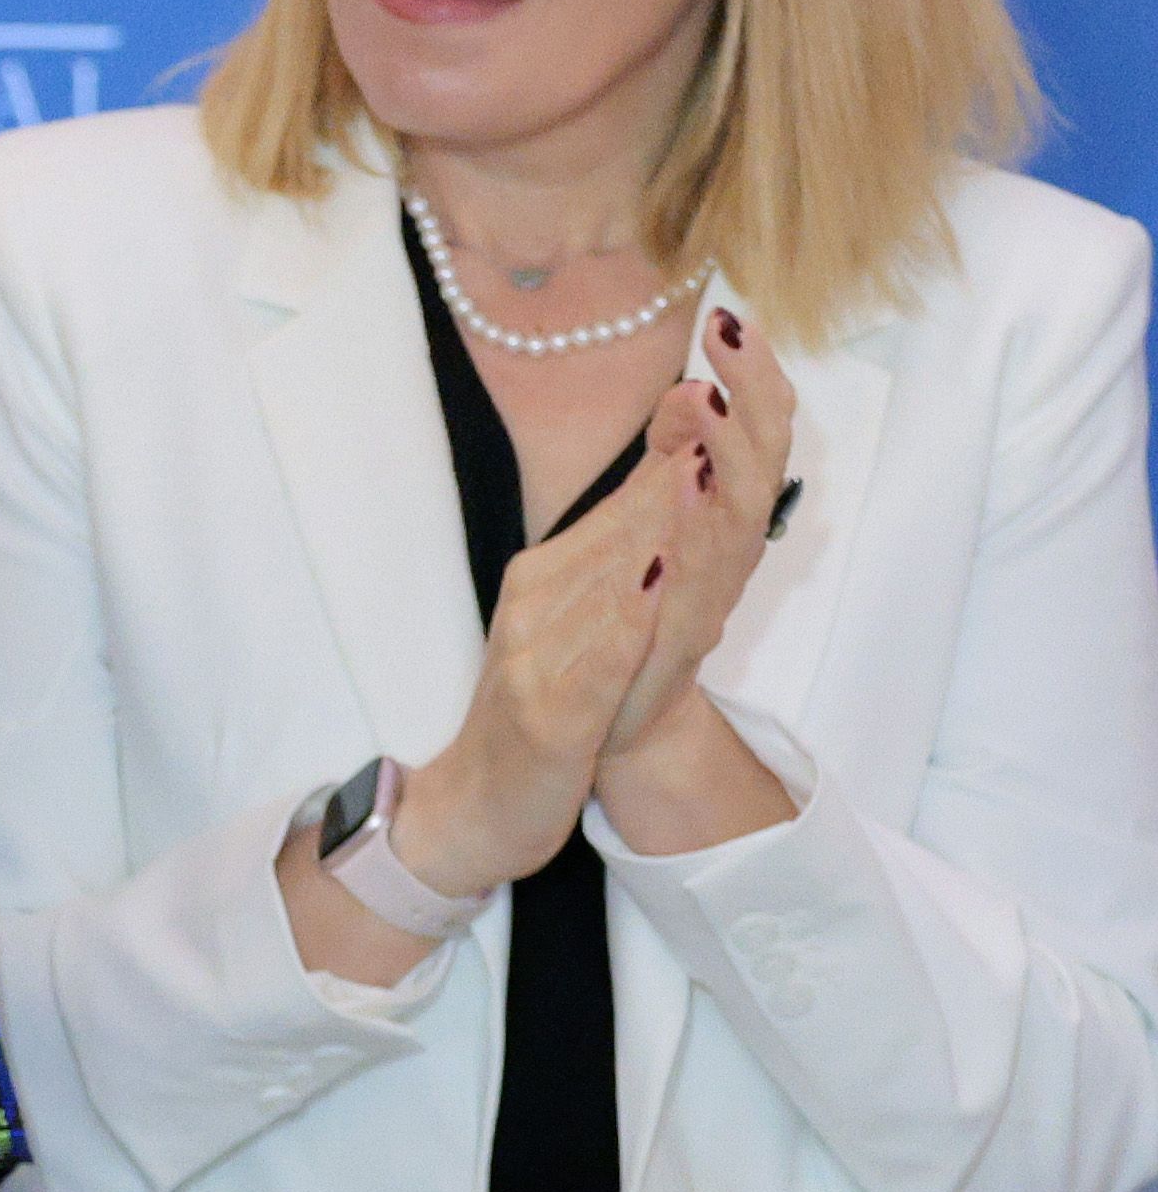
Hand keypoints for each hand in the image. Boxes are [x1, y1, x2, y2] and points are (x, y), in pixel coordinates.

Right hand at [389, 432, 687, 898]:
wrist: (479, 806)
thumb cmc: (539, 712)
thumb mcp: (574, 627)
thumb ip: (616, 556)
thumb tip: (674, 467)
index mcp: (540, 581)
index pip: (613, 510)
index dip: (665, 449)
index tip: (711, 385)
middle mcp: (532, 609)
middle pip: (613, 535)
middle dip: (667, 471)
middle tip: (713, 401)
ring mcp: (536, 661)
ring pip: (607, 586)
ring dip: (653, 527)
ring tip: (699, 470)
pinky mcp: (548, 717)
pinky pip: (597, 660)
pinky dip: (630, 616)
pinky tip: (662, 579)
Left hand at [602, 306, 793, 765]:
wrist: (614, 716)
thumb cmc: (641, 614)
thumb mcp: (654, 521)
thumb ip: (673, 458)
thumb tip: (691, 386)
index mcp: (720, 515)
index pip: (749, 433)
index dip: (749, 377)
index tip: (731, 314)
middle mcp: (727, 547)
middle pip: (760, 458)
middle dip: (751, 395)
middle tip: (734, 333)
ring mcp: (709, 590)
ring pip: (739, 512)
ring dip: (729, 453)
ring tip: (715, 398)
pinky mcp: (679, 635)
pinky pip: (695, 579)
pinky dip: (696, 533)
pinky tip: (688, 488)